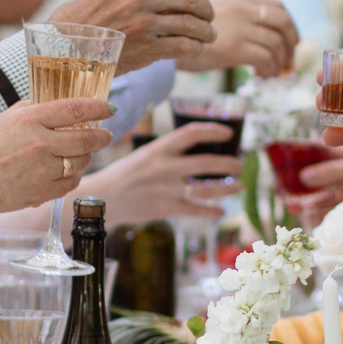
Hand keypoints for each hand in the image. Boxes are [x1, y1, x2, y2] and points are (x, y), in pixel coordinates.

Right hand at [0, 98, 118, 218]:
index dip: (97, 107)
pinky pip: (70, 182)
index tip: (108, 107)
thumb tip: (49, 105)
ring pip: (81, 162)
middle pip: (86, 138)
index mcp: (29, 121)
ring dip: (86, 156)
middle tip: (106, 134)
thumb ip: (28, 111)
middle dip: (102, 136)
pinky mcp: (42, 192)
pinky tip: (68, 171)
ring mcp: (43, 170)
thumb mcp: (1, 120)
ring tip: (82, 153)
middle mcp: (40, 144)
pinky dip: (74, 175)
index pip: (75, 109)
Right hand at [50, 0, 216, 73]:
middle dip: (206, 7)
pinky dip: (196, 47)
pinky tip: (195, 48)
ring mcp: (143, 24)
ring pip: (191, 24)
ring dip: (206, 30)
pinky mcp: (147, 49)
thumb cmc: (87, 18)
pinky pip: (184, 46)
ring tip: (209, 34)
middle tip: (209, 15)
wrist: (65, 48)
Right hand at [88, 123, 235, 223]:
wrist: (102, 200)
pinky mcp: (165, 209)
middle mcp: (164, 167)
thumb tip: (198, 153)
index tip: (228, 135)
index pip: (191, 133)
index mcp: (158, 148)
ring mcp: (166, 189)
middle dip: (228, 164)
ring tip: (239, 187)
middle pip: (206, 163)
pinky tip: (220, 211)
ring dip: (227, 189)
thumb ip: (167, 153)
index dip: (213, 131)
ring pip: (206, 188)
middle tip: (240, 165)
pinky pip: (196, 210)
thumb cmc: (124, 175)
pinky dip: (211, 211)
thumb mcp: (143, 155)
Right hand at [177, 0, 298, 77]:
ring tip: (271, 73)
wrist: (164, 43)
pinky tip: (261, 76)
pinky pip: (266, 58)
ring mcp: (239, 27)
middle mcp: (241, 8)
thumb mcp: (211, 15)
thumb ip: (235, 18)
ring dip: (280, 62)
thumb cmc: (185, 33)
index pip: (277, 6)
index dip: (290, 25)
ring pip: (277, 43)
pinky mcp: (234, 47)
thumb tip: (263, 35)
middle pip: (283, 22)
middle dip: (292, 43)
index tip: (290, 42)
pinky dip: (269, 69)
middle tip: (289, 60)